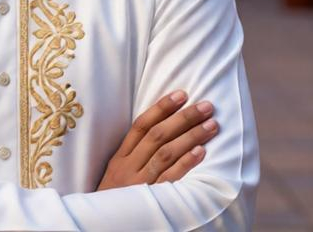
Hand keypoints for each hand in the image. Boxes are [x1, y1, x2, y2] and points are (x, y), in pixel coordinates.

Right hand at [97, 91, 217, 190]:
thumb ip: (134, 154)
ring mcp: (139, 184)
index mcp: (119, 158)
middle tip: (206, 106)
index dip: (162, 107)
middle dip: (183, 118)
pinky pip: (170, 179)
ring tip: (212, 125)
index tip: (182, 93)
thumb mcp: (117, 174)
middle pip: (157, 136)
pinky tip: (201, 152)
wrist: (101, 228)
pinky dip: (186, 163)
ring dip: (191, 136)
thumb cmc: (114, 199)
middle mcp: (128, 168)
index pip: (140, 126)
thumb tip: (162, 129)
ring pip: (166, 153)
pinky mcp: (150, 201)